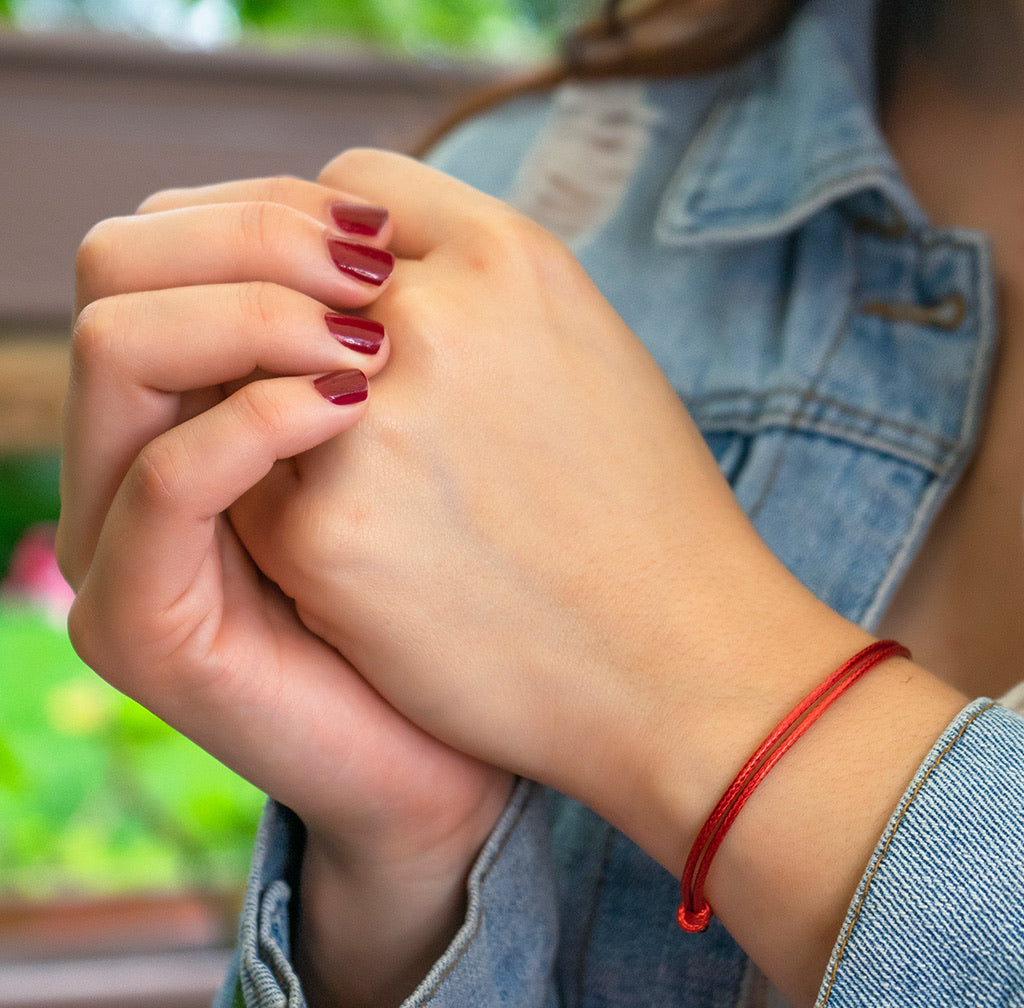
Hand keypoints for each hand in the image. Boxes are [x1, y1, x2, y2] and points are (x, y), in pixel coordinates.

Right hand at [58, 176, 512, 1007]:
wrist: (452, 749)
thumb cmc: (461, 587)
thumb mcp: (414, 432)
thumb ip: (363, 333)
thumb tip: (374, 211)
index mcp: (190, 403)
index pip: (171, 239)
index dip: (273, 209)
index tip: (387, 238)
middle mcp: (134, 458)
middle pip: (126, 265)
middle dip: (255, 240)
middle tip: (373, 271)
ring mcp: (118, 543)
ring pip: (123, 345)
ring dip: (255, 314)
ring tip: (367, 347)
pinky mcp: (140, 622)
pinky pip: (171, 478)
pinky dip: (258, 420)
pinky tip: (351, 410)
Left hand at [226, 151, 824, 835]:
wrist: (676, 664)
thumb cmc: (645, 514)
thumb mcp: (588, 352)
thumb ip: (475, 292)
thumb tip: (368, 272)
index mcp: (506, 259)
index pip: (349, 186)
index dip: (330, 236)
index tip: (338, 295)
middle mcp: (430, 320)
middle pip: (278, 276)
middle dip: (289, 323)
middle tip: (314, 389)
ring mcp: (365, 427)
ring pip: (245, 382)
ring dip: (276, 418)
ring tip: (360, 487)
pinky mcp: (319, 536)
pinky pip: (247, 487)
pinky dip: (285, 510)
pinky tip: (363, 556)